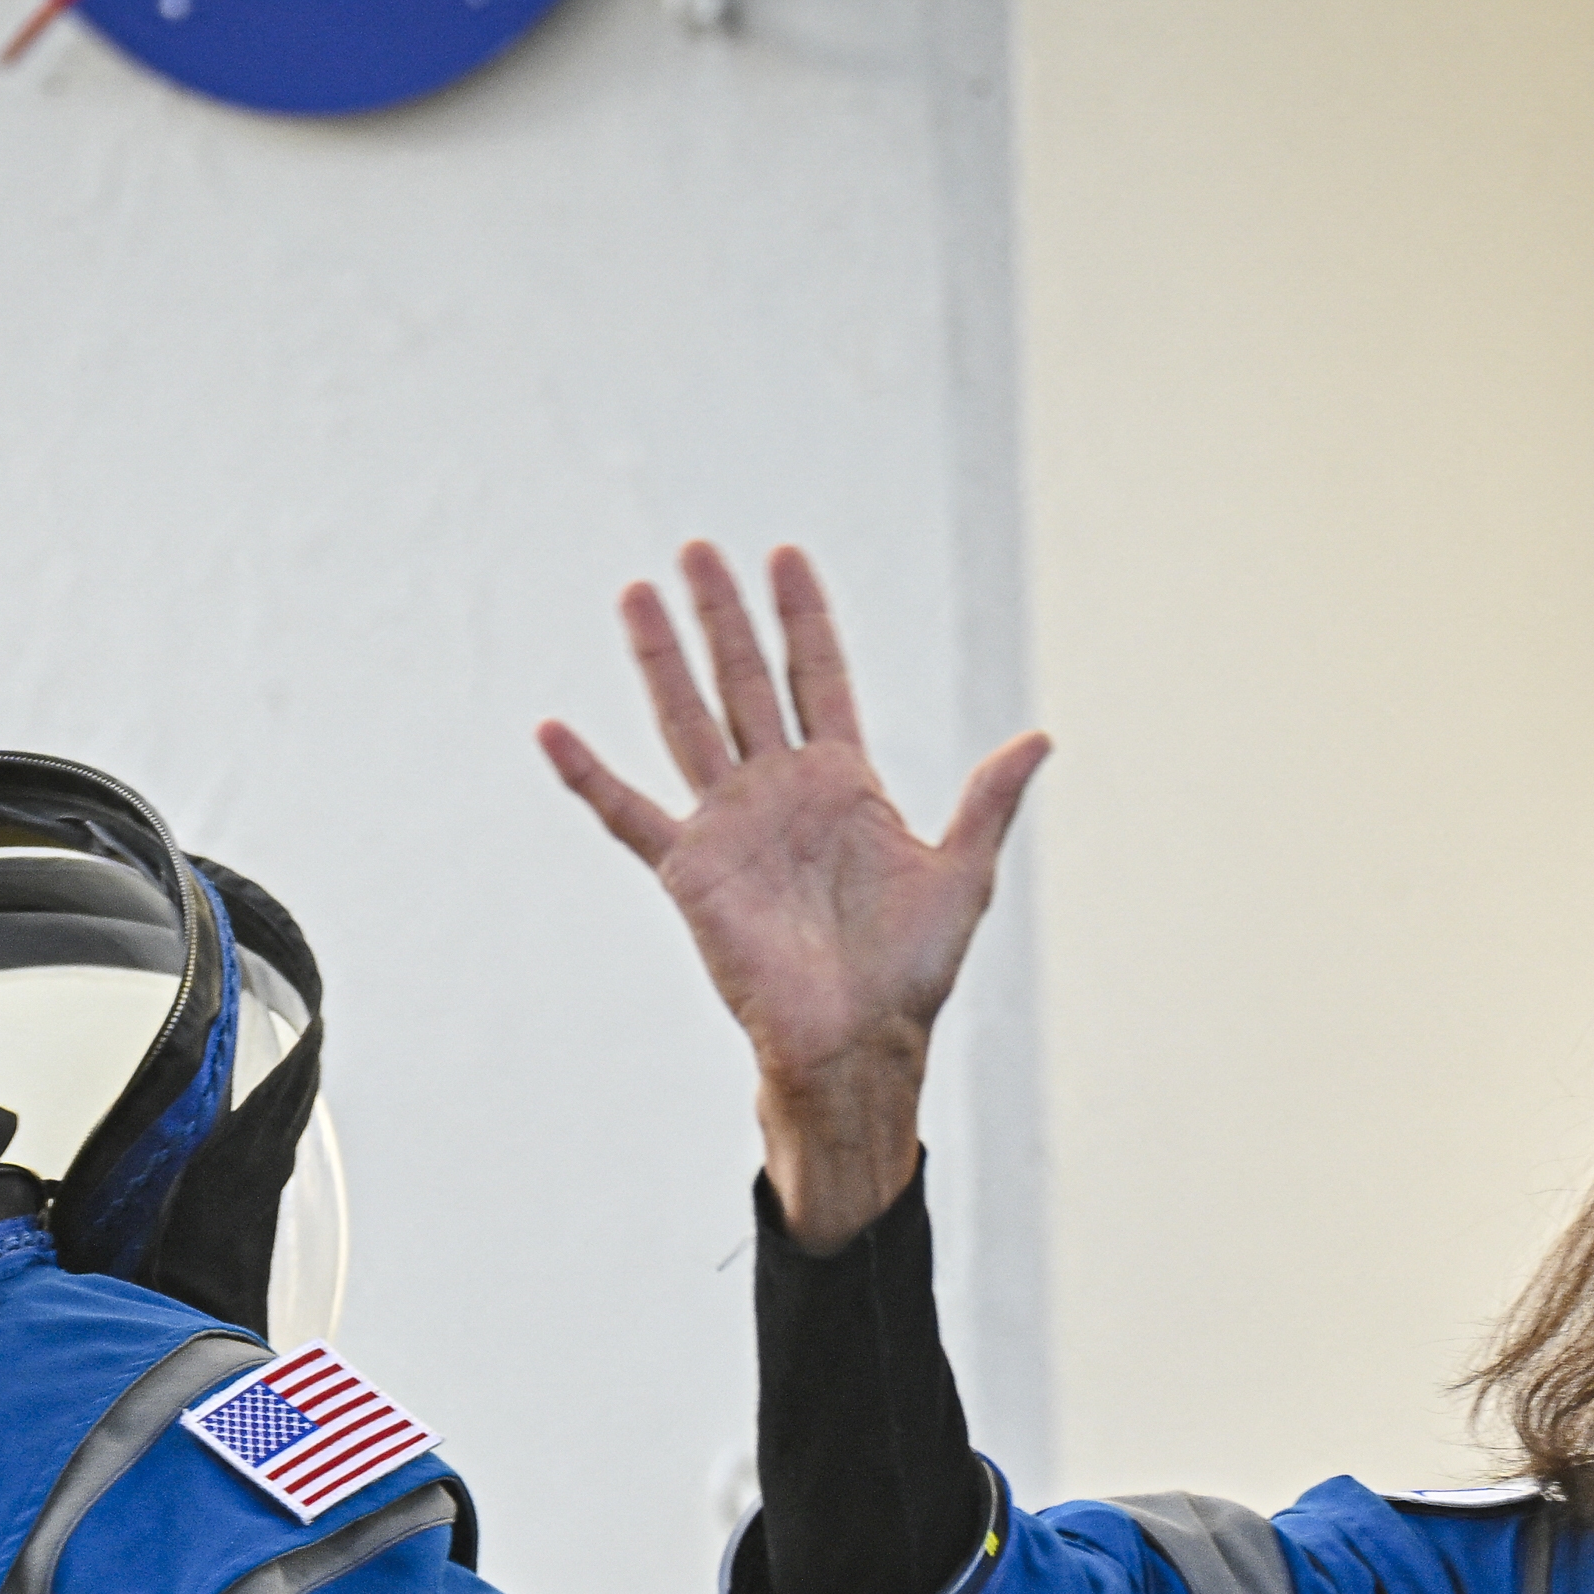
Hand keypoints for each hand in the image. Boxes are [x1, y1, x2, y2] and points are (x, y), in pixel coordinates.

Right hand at [540, 542, 1048, 1252]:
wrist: (858, 1044)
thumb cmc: (912, 974)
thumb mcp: (962, 874)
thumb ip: (989, 800)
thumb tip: (1040, 737)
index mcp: (844, 782)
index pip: (817, 676)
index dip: (802, 618)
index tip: (784, 557)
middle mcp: (781, 791)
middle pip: (743, 680)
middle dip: (722, 614)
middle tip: (697, 549)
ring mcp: (730, 826)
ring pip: (687, 721)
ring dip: (661, 658)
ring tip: (636, 594)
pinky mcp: (690, 871)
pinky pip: (628, 815)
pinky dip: (589, 775)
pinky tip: (552, 730)